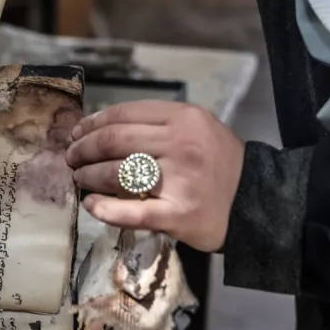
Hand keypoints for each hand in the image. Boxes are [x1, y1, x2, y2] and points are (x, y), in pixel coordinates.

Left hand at [65, 101, 245, 252]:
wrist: (257, 201)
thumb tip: (99, 127)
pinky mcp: (178, 214)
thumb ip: (156, 125)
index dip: (92, 124)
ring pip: (117, 173)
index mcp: (183, 119)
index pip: (123, 115)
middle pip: (114, 141)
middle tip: (72, 158)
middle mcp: (181, 145)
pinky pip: (132, 212)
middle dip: (83, 149)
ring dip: (89, 176)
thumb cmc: (218, 164)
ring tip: (80, 179)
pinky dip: (105, 209)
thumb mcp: (196, 129)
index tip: (77, 133)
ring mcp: (180, 180)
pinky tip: (91, 205)